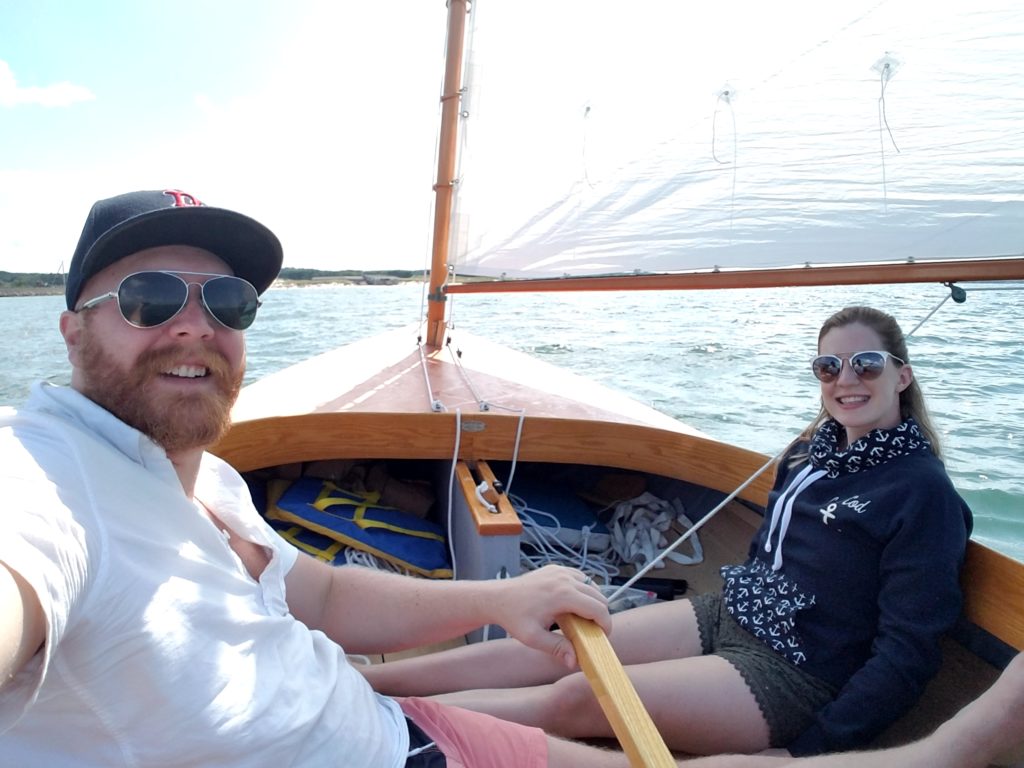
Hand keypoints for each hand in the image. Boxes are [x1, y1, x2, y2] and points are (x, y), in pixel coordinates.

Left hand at [489, 565, 609, 669]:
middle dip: (601, 614)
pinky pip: (580, 578)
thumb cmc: (513, 618)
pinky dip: (583, 590)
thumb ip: (556, 648)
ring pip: (592, 585)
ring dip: (593, 601)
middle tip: (593, 631)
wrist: (497, 598)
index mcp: (563, 595)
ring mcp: (561, 571)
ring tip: (584, 619)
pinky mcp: (556, 568)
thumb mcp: (533, 638)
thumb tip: (574, 661)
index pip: (598, 608)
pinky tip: (573, 604)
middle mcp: (565, 579)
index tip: (603, 637)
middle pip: (599, 596)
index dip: (606, 624)